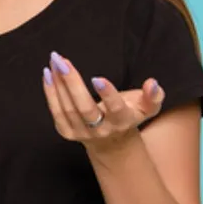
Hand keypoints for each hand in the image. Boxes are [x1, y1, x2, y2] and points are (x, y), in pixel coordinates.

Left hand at [43, 51, 163, 146]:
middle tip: (62, 61)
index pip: (115, 109)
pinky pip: (56, 111)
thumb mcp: (147, 108)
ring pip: (67, 108)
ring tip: (54, 62)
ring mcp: (81, 132)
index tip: (97, 78)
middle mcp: (101, 130)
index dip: (107, 94)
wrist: (111, 142)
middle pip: (84, 108)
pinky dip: (50, 92)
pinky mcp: (67, 132)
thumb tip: (152, 83)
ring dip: (58, 84)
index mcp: (121, 121)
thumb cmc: (129, 115)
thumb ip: (154, 96)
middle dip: (72, 84)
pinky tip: (48, 74)